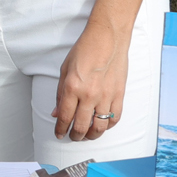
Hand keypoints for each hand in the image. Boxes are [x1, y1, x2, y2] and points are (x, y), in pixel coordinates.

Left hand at [53, 23, 128, 141]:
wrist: (107, 39)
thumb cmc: (85, 50)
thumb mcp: (64, 70)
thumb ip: (60, 94)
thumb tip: (56, 113)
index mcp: (72, 87)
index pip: (64, 117)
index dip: (60, 129)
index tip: (59, 134)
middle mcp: (89, 94)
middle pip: (81, 126)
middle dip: (75, 136)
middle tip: (72, 137)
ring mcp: (106, 96)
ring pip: (99, 126)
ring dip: (92, 135)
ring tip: (87, 135)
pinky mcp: (119, 95)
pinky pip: (114, 118)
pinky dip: (108, 126)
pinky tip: (102, 126)